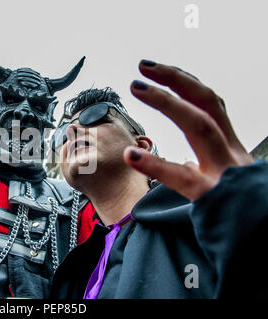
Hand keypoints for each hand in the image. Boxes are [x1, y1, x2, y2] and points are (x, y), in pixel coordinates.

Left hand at [124, 60, 253, 200]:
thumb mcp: (232, 179)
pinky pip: (184, 179)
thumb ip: (211, 165)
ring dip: (167, 103)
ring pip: (200, 126)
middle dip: (176, 80)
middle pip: (207, 104)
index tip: (160, 71)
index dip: (186, 84)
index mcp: (232, 149)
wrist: (265, 237)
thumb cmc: (245, 211)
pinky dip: (157, 165)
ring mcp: (225, 173)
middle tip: (143, 66)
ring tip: (137, 87)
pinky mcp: (215, 198)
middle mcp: (232, 153)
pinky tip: (131, 156)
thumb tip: (187, 160)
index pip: (211, 106)